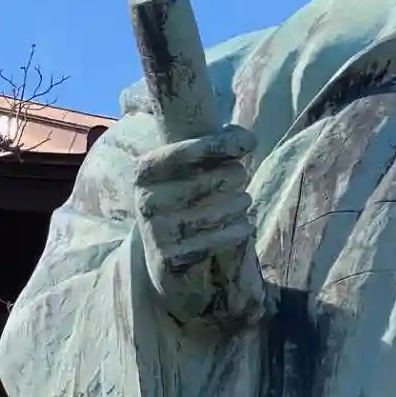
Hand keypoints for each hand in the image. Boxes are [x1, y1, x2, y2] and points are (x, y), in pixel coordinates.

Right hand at [134, 124, 264, 321]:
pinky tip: (245, 224)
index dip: (220, 145)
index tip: (249, 143)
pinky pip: (217, 237)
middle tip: (239, 178)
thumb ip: (214, 149)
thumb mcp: (188, 171)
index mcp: (146, 170)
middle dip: (236, 176)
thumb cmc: (185, 201)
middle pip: (211, 179)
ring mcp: (157, 230)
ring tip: (243, 201)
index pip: (187, 151)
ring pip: (219, 209)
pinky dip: (238, 228)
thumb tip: (247, 139)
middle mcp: (147, 198)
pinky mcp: (171, 257)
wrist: (162, 256)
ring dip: (241, 202)